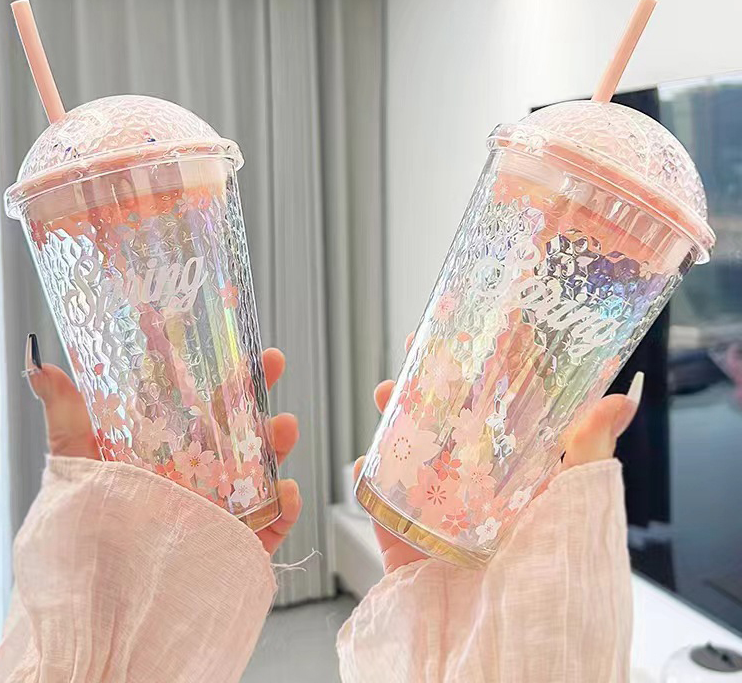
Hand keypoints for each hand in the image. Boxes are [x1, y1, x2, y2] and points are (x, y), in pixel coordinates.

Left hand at [25, 334, 300, 554]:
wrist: (96, 614)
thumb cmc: (84, 534)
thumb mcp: (76, 465)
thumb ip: (67, 418)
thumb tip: (40, 367)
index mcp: (169, 451)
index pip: (201, 403)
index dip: (221, 373)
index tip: (236, 346)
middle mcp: (199, 476)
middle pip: (237, 428)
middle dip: (258, 394)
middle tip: (270, 363)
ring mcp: (220, 510)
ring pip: (261, 470)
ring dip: (277, 445)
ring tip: (283, 427)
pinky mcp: (234, 547)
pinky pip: (270, 525)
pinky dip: (285, 508)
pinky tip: (286, 490)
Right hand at [353, 332, 642, 573]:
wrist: (515, 656)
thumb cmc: (555, 582)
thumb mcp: (576, 505)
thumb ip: (588, 452)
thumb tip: (620, 401)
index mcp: (518, 476)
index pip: (499, 412)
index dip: (483, 373)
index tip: (470, 335)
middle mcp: (477, 490)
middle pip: (447, 426)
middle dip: (427, 388)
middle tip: (414, 357)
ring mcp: (440, 514)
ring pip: (410, 456)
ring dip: (393, 422)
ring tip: (386, 397)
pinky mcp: (410, 543)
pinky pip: (384, 506)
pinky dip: (372, 480)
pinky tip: (367, 459)